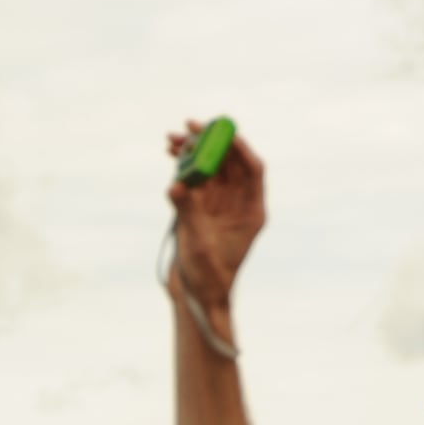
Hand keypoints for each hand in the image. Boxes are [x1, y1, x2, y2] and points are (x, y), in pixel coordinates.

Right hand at [165, 121, 266, 307]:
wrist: (198, 297)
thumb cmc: (208, 279)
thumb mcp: (199, 244)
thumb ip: (188, 212)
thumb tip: (176, 185)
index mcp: (251, 213)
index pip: (252, 171)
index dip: (238, 148)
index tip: (221, 131)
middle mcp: (238, 205)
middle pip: (229, 164)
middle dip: (210, 143)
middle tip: (190, 127)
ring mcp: (219, 206)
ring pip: (210, 169)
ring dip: (193, 152)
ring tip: (172, 140)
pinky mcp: (201, 209)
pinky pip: (196, 180)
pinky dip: (184, 166)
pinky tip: (171, 154)